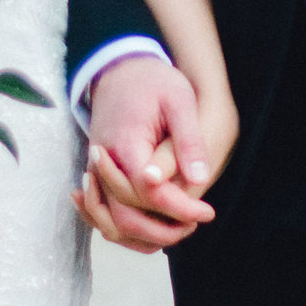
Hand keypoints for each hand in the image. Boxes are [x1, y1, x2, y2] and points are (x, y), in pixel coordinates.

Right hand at [76, 56, 220, 252]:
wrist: (119, 69)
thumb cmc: (153, 81)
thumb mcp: (179, 100)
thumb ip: (188, 140)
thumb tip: (199, 179)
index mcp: (125, 144)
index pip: (148, 192)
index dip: (180, 208)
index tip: (208, 211)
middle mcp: (104, 163)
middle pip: (124, 217)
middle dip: (162, 230)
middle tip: (196, 223)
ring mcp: (97, 172)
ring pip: (110, 223)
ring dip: (144, 236)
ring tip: (180, 228)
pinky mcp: (98, 176)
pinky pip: (105, 214)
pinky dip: (126, 229)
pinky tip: (154, 229)